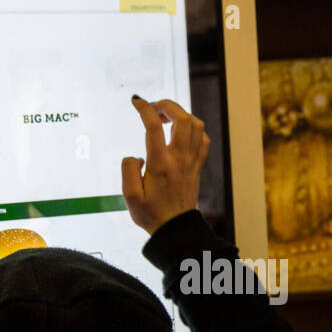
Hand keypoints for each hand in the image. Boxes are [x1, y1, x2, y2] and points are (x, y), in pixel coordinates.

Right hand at [121, 96, 211, 235]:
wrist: (175, 229)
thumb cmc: (151, 214)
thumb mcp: (130, 197)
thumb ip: (128, 170)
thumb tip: (137, 156)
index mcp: (160, 165)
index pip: (154, 127)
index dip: (144, 108)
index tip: (136, 101)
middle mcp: (179, 160)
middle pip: (183, 119)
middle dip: (167, 105)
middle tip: (153, 108)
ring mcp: (191, 162)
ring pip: (196, 125)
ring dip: (181, 114)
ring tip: (165, 118)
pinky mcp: (197, 166)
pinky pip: (203, 139)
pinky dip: (194, 129)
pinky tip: (180, 133)